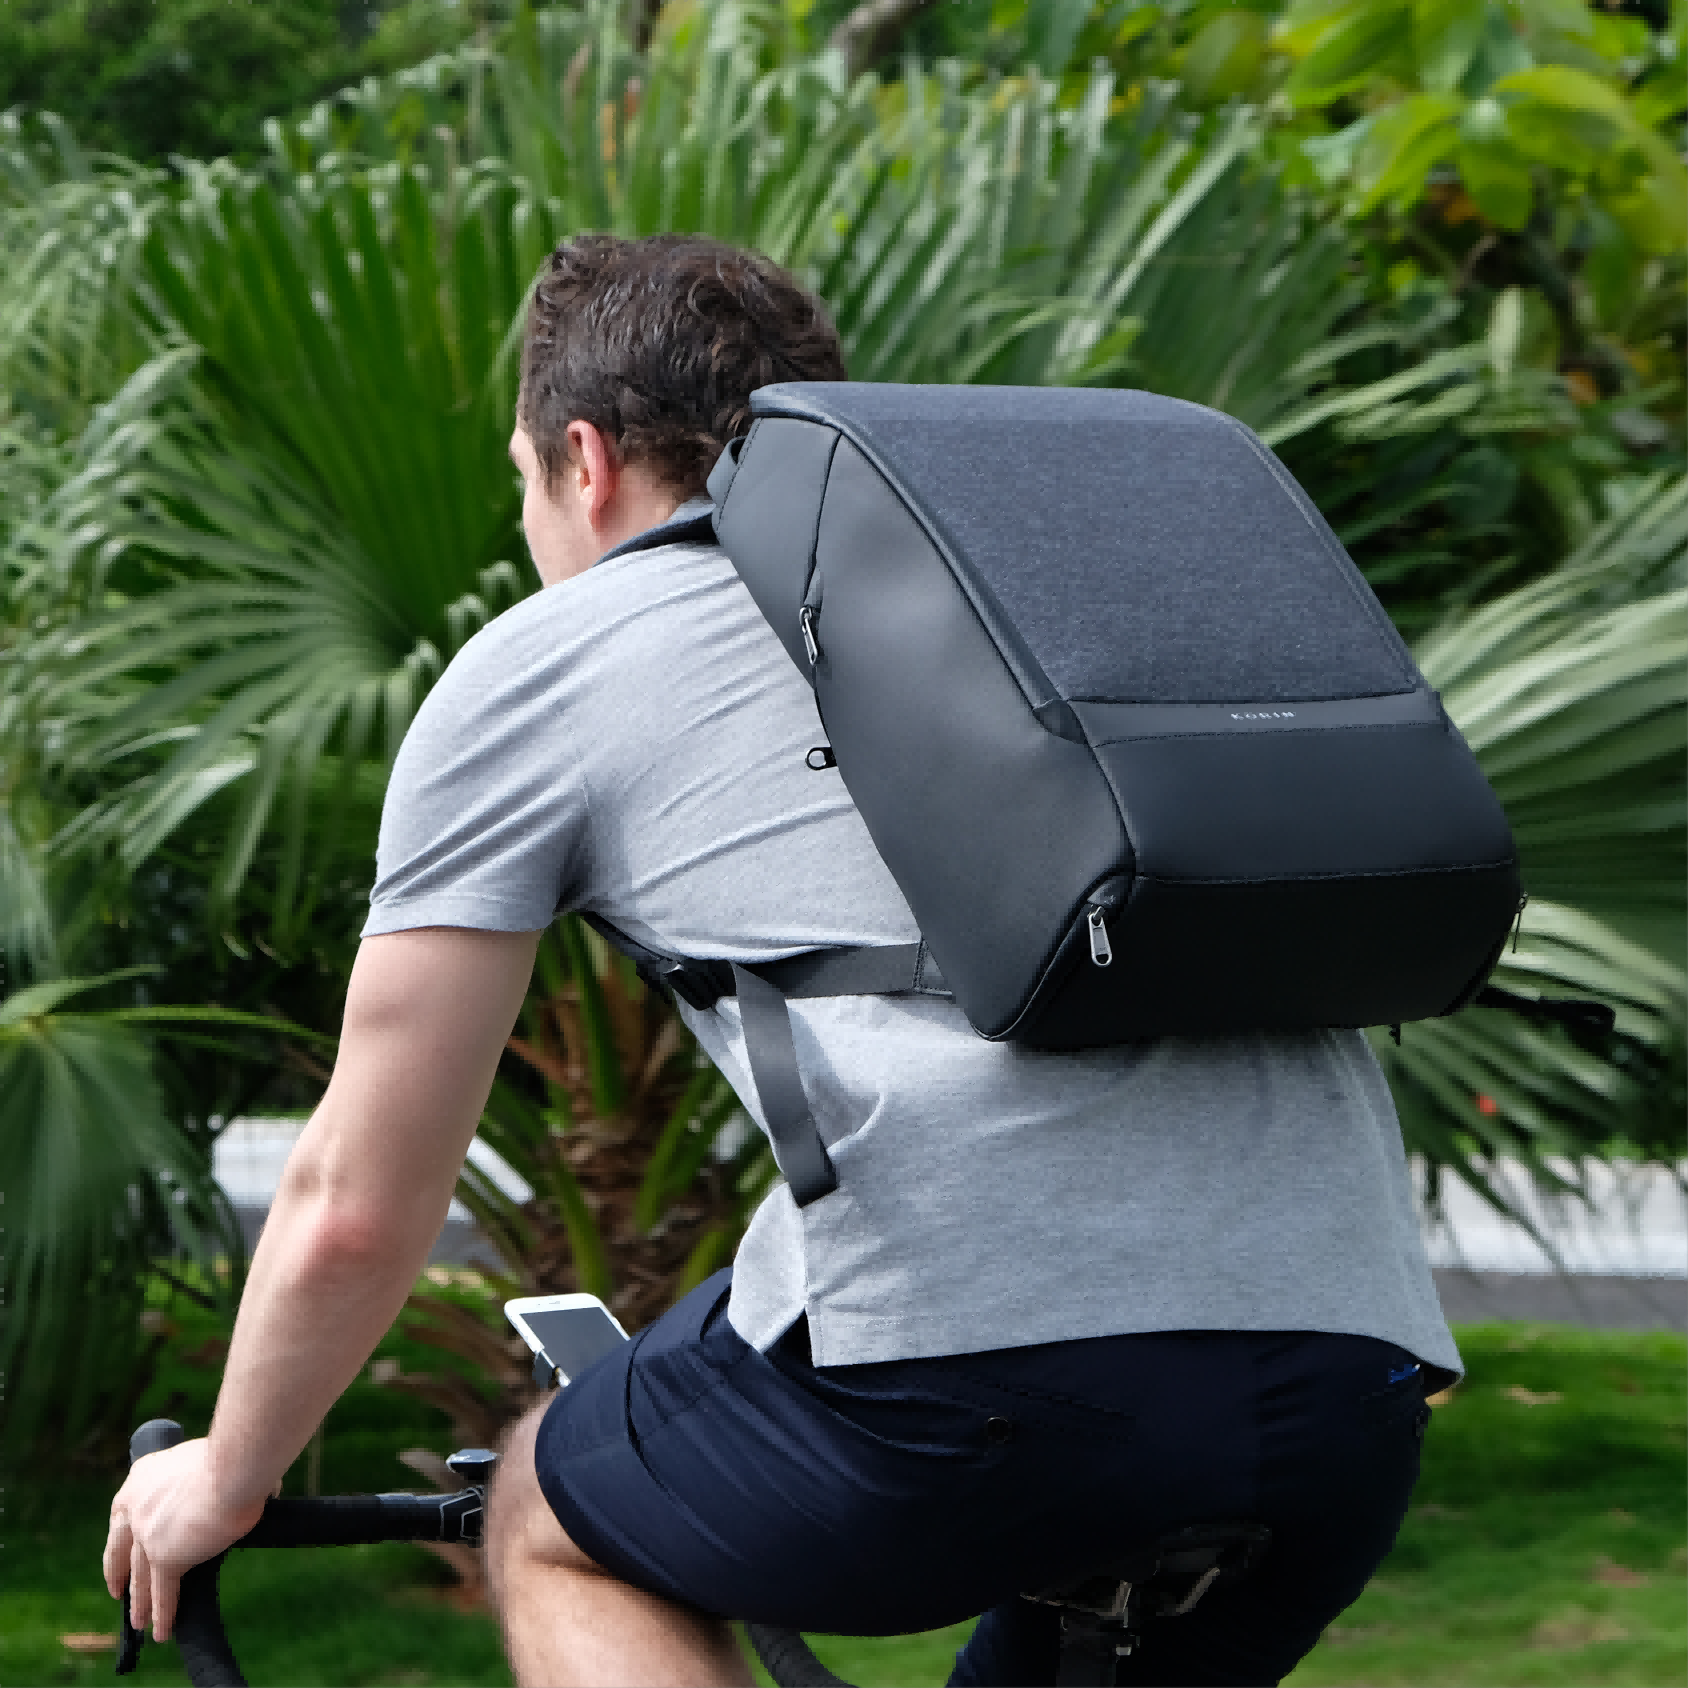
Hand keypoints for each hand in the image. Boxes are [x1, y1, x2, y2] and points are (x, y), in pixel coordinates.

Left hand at [103, 1438, 267, 1641]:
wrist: (233, 1467)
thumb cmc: (233, 1455)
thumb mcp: (205, 1462)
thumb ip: (207, 1481)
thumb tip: (253, 1489)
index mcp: (142, 1477)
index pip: (122, 1514)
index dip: (121, 1538)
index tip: (121, 1552)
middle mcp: (137, 1506)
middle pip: (121, 1550)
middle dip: (119, 1574)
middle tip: (118, 1591)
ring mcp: (147, 1534)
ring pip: (140, 1576)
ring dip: (139, 1602)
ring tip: (139, 1621)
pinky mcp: (165, 1558)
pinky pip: (163, 1591)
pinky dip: (163, 1612)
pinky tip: (163, 1630)